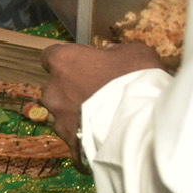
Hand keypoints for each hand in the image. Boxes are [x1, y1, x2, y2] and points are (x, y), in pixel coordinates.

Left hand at [40, 41, 167, 157]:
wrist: (141, 124)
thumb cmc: (136, 80)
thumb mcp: (134, 53)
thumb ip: (115, 51)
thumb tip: (108, 53)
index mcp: (63, 61)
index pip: (50, 56)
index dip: (67, 61)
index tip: (82, 65)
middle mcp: (53, 89)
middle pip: (55, 87)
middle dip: (71, 89)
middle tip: (97, 93)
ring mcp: (58, 118)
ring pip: (62, 113)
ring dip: (77, 114)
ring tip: (102, 118)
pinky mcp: (68, 141)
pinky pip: (74, 138)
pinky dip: (84, 137)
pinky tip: (102, 138)